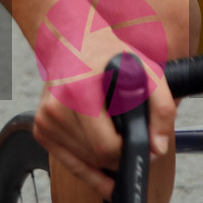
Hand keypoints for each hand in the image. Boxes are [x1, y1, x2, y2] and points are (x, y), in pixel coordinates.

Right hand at [30, 25, 176, 200]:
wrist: (74, 40)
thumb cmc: (110, 55)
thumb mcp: (146, 71)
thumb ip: (161, 108)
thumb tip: (157, 148)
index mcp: (80, 91)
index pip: (105, 146)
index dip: (129, 152)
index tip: (142, 147)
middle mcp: (57, 106)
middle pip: (94, 156)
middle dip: (118, 158)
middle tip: (131, 143)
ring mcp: (45, 118)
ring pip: (82, 161)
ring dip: (102, 158)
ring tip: (114, 138)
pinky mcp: (41, 126)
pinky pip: (67, 160)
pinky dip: (86, 163)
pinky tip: (100, 160)